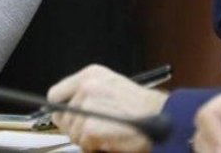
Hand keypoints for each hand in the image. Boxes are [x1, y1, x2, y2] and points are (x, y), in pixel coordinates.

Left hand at [46, 64, 168, 151]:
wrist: (165, 119)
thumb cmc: (143, 108)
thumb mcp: (113, 88)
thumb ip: (89, 95)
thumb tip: (66, 114)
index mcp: (90, 75)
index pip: (56, 94)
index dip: (63, 111)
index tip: (70, 119)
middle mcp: (86, 86)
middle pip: (61, 117)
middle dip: (76, 129)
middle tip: (95, 132)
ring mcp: (87, 106)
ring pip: (72, 133)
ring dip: (87, 140)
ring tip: (108, 135)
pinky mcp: (91, 126)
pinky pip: (83, 143)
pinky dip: (95, 147)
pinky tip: (110, 141)